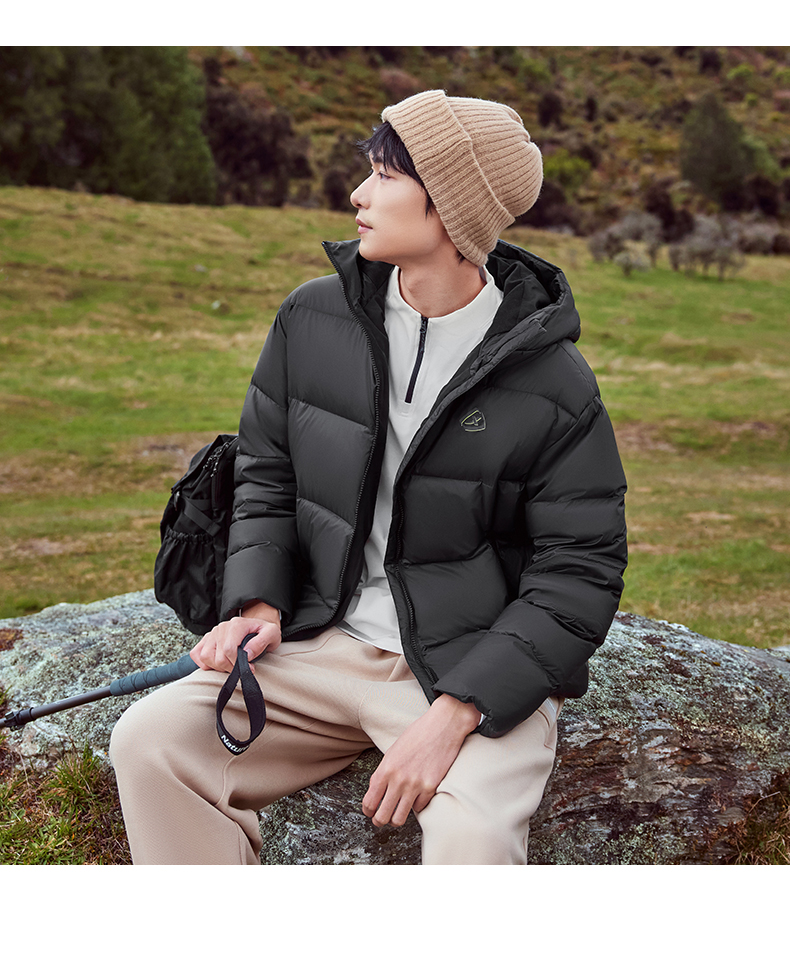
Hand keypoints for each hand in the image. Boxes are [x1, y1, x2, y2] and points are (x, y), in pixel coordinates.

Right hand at [189, 601, 280, 673]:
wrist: (256, 626)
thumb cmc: (263, 631)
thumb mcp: (272, 634)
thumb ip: (261, 642)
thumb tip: (247, 654)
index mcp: (236, 624)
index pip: (229, 649)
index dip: (238, 664)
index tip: (249, 668)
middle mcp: (221, 628)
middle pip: (218, 657)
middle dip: (230, 668)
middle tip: (241, 669)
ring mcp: (212, 633)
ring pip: (205, 657)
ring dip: (217, 667)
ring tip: (230, 665)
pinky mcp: (206, 640)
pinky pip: (196, 654)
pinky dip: (204, 663)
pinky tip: (217, 664)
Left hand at [362, 694, 480, 827]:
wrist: (442, 726)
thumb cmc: (417, 735)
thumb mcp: (393, 751)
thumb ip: (384, 772)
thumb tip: (377, 791)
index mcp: (385, 769)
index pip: (369, 801)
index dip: (368, 811)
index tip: (370, 812)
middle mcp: (398, 780)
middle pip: (382, 816)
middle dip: (379, 820)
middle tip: (381, 819)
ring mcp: (415, 786)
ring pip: (399, 819)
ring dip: (396, 820)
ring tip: (397, 816)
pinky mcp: (431, 788)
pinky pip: (419, 808)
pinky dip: (417, 805)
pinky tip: (417, 797)